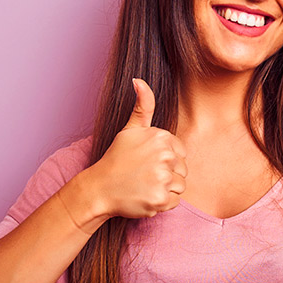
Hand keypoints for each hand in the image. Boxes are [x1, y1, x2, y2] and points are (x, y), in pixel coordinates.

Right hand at [88, 79, 186, 218]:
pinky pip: (175, 201)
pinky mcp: (160, 198)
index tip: (147, 162)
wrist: (100, 188)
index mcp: (161, 137)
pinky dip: (162, 203)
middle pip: (182, 170)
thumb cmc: (117, 159)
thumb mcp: (130, 129)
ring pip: (180, 186)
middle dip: (166, 175)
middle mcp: (164, 155)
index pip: (180, 153)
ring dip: (165, 189)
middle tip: (144, 175)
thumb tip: (138, 80)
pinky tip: (145, 196)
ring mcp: (162, 178)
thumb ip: (142, 106)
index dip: (165, 160)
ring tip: (145, 185)